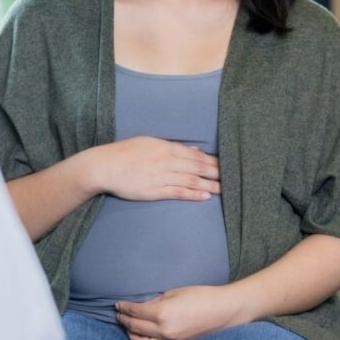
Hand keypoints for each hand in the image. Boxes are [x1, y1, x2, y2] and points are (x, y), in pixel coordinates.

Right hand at [91, 136, 219, 200]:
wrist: (105, 166)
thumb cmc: (127, 152)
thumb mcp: (150, 142)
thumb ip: (173, 146)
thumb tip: (194, 150)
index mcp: (166, 147)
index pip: (196, 155)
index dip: (213, 161)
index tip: (227, 164)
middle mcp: (166, 161)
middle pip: (197, 167)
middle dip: (217, 172)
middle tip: (234, 176)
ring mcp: (161, 176)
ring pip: (191, 180)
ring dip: (210, 184)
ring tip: (225, 188)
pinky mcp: (154, 191)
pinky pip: (178, 192)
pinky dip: (193, 193)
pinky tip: (205, 196)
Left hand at [116, 285, 245, 339]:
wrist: (223, 311)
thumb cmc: (202, 296)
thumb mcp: (176, 292)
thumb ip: (157, 300)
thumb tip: (144, 305)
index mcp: (162, 312)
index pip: (135, 312)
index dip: (124, 308)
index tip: (118, 305)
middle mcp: (163, 330)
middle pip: (134, 327)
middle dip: (124, 320)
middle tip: (119, 314)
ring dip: (131, 334)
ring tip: (129, 326)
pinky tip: (143, 335)